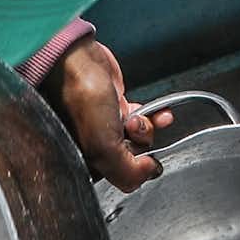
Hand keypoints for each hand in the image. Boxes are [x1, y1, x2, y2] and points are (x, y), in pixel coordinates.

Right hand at [49, 39, 169, 190]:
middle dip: (141, 145)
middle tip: (130, 129)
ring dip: (148, 129)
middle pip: (133, 158)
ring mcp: (106, 126)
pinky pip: (142, 118)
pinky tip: (160, 113)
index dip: (136, 169)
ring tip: (138, 118)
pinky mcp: (116, 107)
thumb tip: (149, 173)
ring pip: (140, 138)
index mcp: (87, 162)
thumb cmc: (82, 99)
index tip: (142, 159)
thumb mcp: (103, 147)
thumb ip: (127, 171)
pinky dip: (154, 116)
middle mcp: (96, 147)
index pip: (120, 179)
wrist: (79, 60)